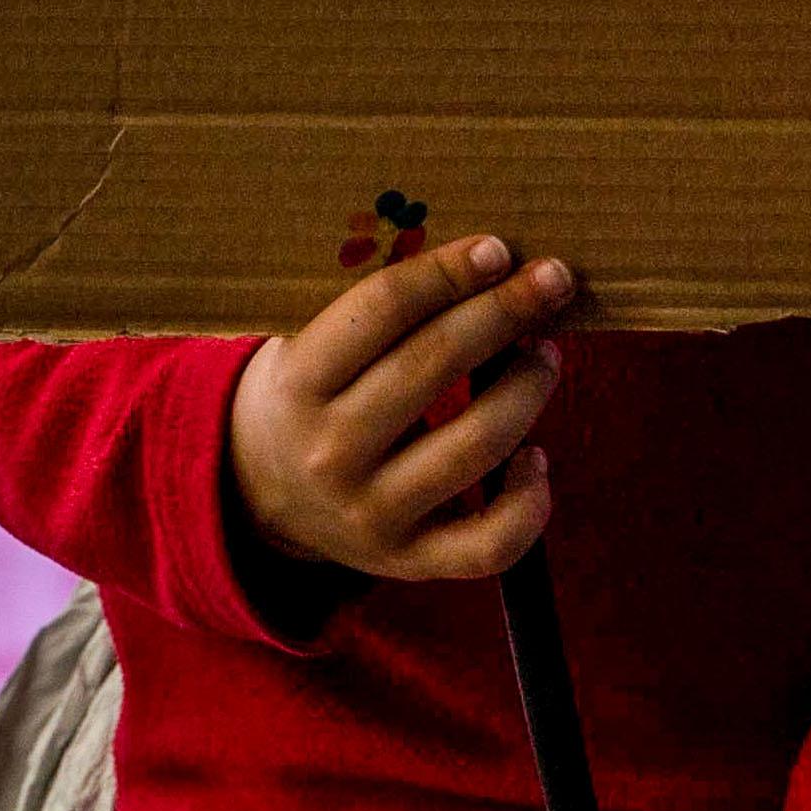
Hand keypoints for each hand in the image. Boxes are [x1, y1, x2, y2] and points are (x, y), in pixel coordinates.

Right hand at [226, 233, 573, 580]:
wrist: (260, 493)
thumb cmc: (307, 395)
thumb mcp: (304, 347)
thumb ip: (371, 313)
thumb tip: (477, 261)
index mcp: (296, 383)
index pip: (381, 310)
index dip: (446, 272)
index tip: (496, 249)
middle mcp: (330, 451)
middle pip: (436, 365)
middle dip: (505, 312)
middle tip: (551, 280)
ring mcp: (372, 513)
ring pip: (478, 445)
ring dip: (528, 390)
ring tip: (545, 356)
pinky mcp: (409, 561)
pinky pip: (490, 542)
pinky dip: (529, 502)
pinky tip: (536, 459)